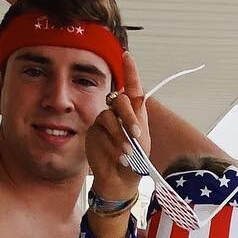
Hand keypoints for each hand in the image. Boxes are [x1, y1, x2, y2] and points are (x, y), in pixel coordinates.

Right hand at [86, 53, 149, 203]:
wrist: (121, 180)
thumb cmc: (136, 162)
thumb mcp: (143, 141)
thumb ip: (138, 121)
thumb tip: (134, 102)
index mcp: (135, 112)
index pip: (132, 88)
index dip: (130, 71)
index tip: (127, 56)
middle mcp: (119, 113)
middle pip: (121, 100)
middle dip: (129, 117)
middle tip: (136, 134)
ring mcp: (105, 121)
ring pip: (110, 117)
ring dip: (120, 135)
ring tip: (128, 152)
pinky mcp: (94, 132)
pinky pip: (101, 130)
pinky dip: (111, 143)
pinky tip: (118, 156)